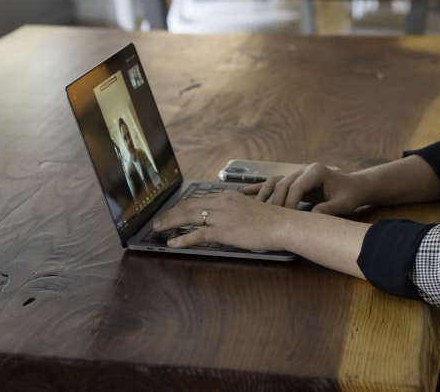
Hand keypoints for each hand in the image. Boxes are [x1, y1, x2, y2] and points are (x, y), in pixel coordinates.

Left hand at [153, 190, 296, 250]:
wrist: (282, 225)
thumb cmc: (271, 220)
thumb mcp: (249, 210)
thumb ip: (234, 211)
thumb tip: (225, 220)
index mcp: (227, 196)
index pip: (198, 200)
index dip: (182, 207)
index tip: (172, 212)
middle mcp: (221, 202)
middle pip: (188, 205)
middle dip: (170, 213)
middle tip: (157, 220)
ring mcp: (222, 216)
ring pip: (188, 217)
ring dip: (170, 222)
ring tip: (158, 229)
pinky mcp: (224, 230)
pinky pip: (197, 234)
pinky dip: (182, 238)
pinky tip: (173, 242)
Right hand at [242, 162, 368, 214]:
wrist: (353, 186)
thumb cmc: (349, 195)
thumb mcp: (342, 204)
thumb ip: (328, 209)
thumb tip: (312, 218)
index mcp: (316, 171)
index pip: (296, 186)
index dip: (289, 202)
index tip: (286, 218)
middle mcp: (304, 169)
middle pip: (282, 184)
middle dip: (276, 202)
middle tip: (270, 219)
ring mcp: (297, 173)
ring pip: (275, 182)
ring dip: (263, 194)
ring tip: (252, 206)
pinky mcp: (294, 179)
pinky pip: (274, 183)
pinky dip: (261, 188)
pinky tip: (245, 192)